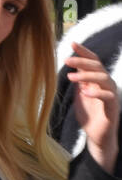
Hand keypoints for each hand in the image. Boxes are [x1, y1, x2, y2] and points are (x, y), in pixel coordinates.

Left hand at [67, 42, 119, 172]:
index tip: (72, 43)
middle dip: (83, 61)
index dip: (84, 52)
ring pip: (103, 79)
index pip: (93, 62)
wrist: (97, 136)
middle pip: (98, 67)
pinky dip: (97, 92)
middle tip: (67, 59)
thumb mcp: (80, 95)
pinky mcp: (113, 107)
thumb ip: (79, 81)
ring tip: (70, 77)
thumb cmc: (89, 115)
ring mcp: (111, 95)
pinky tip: (84, 92)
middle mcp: (106, 85)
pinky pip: (108, 96)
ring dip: (86, 76)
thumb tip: (73, 65)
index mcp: (98, 81)